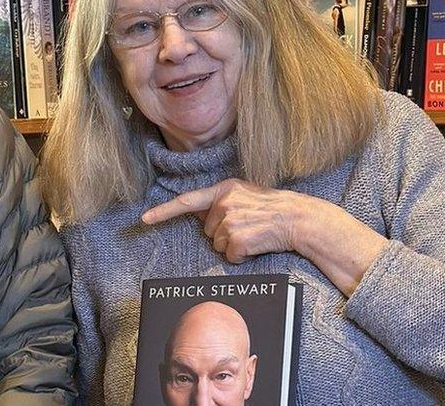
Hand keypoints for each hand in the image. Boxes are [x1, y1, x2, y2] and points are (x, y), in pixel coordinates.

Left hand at [142, 178, 387, 295]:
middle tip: (248, 226)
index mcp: (224, 189)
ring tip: (255, 234)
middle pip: (208, 231)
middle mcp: (224, 202)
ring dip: (234, 245)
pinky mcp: (239, 239)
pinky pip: (230, 256)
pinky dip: (242, 256)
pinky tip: (257, 244)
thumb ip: (220, 201)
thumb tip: (199, 213)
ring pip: (218, 245)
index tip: (144, 219)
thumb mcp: (244, 195)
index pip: (187, 200)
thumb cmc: (272, 208)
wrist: (300, 218)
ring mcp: (231, 221)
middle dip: (224, 233)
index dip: (164, 211)